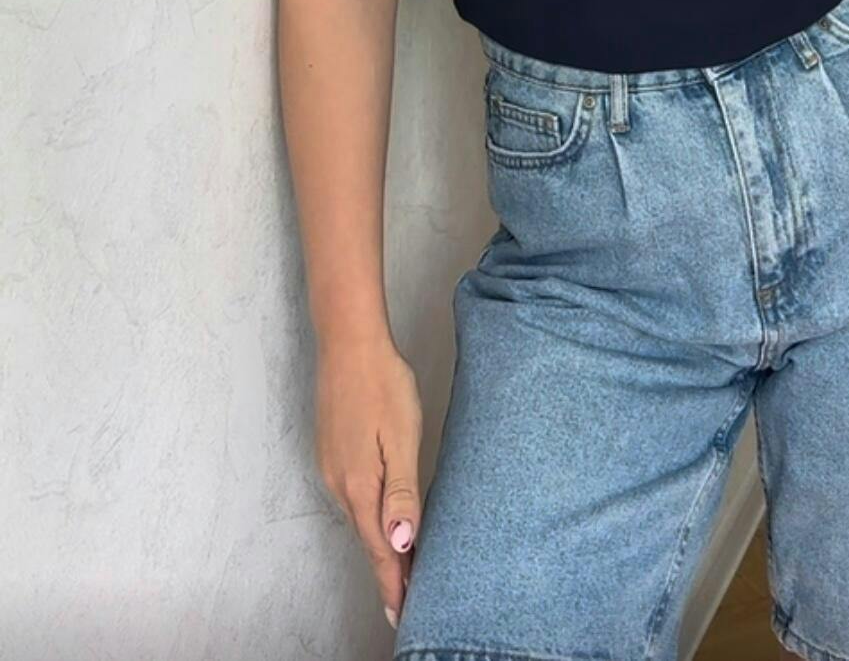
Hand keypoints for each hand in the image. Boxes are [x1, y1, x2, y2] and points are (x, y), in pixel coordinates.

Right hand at [314, 332, 423, 632]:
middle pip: (368, 539)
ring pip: (359, 519)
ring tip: (401, 569)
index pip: (380, 549)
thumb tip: (400, 544)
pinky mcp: (331, 452)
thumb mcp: (402, 436)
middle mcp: (340, 484)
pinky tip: (382, 519)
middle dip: (388, 572)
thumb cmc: (383, 383)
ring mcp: (331, 468)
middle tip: (407, 601)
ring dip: (379, 545)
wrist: (348, 342)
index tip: (403, 615)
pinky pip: (353, 497)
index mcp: (360, 485)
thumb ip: (401, 491)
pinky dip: (369, 518)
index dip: (393, 583)